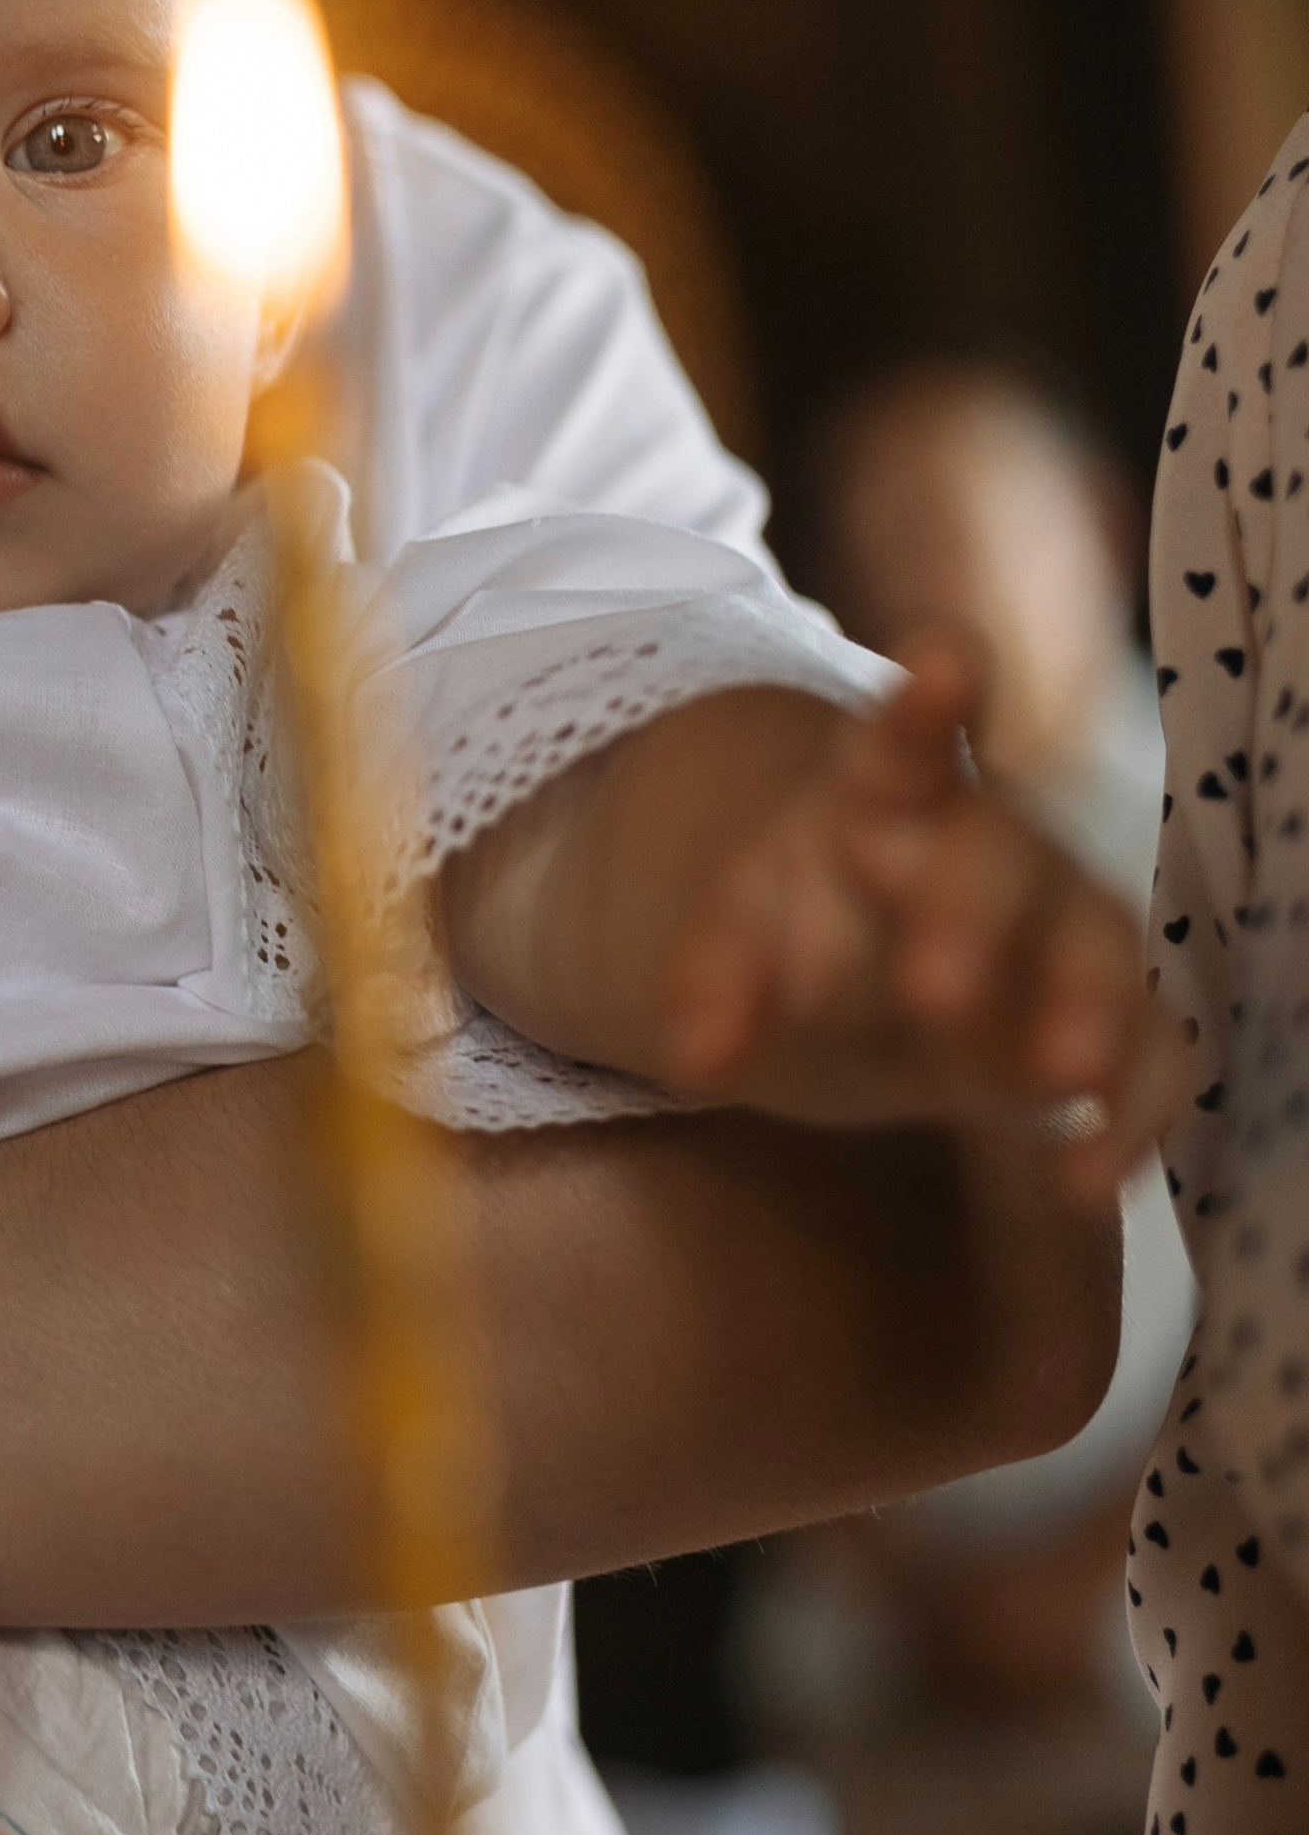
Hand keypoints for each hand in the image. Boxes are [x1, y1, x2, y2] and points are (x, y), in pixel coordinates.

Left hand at [657, 649, 1177, 1199]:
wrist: (858, 993)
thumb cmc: (798, 940)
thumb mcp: (735, 951)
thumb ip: (713, 982)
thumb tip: (687, 1057)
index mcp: (880, 801)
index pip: (897, 745)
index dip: (923, 705)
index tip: (941, 660)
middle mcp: (986, 851)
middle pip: (998, 855)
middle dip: (971, 918)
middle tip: (928, 990)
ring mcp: (1059, 932)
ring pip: (1099, 945)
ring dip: (1083, 1008)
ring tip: (1055, 1074)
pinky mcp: (1102, 1023)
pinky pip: (1147, 1053)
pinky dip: (1128, 1112)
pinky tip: (1083, 1174)